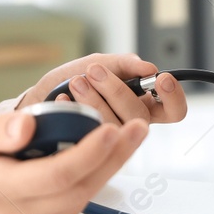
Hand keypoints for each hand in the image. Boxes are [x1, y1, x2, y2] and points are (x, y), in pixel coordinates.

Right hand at [0, 110, 147, 213]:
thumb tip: (30, 124)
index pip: (55, 176)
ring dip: (110, 167)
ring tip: (132, 135)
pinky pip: (76, 203)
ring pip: (82, 198)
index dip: (88, 154)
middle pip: (78, 189)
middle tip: (140, 127)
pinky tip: (109, 154)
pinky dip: (94, 178)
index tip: (112, 129)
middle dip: (113, 158)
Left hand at [18, 53, 186, 125]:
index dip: (174, 97)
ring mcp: (109, 141)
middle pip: (139, 117)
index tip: (161, 79)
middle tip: (95, 71)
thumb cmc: (73, 81)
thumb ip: (123, 64)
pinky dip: (74, 110)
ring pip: (113, 126)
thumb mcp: (99, 63)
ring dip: (94, 99)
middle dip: (117, 90)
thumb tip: (148, 67)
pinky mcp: (86, 151)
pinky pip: (86, 136)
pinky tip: (64, 99)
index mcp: (142, 106)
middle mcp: (130, 126)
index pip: (173, 110)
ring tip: (76, 82)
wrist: (39, 98)